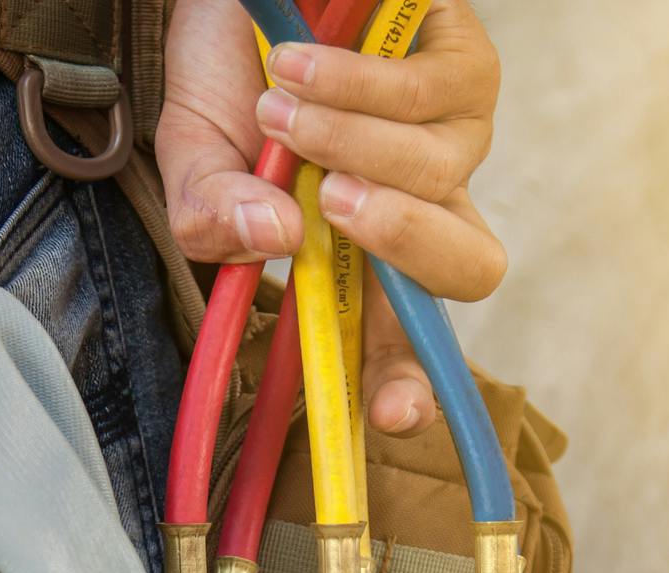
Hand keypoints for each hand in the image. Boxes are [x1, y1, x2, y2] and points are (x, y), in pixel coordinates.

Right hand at [155, 0, 505, 436]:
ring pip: (436, 175)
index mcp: (368, 260)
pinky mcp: (466, 69)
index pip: (411, 346)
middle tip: (332, 205)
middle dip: (406, 245)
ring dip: (346, 142)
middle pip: (471, 269)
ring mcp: (457, 141)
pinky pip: (431, 97)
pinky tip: (302, 65)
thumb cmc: (228, 76)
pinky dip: (358, 87)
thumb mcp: (197, 158)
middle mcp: (426, 210)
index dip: (409, 387)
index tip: (386, 412)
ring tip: (276, 106)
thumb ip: (212, 216)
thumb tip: (272, 240)